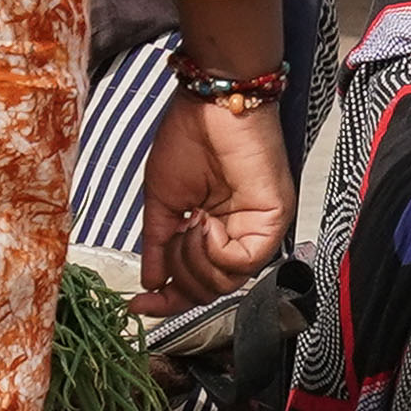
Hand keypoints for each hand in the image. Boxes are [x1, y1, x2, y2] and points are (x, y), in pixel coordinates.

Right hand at [139, 92, 293, 309]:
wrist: (209, 103)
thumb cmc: (187, 140)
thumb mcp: (162, 202)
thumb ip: (159, 246)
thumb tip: (150, 283)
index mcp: (212, 229)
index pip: (194, 280)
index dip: (167, 300)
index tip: (137, 307)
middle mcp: (237, 233)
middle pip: (210, 288)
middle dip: (180, 277)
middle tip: (171, 240)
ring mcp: (257, 228)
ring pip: (226, 281)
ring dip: (194, 261)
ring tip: (187, 225)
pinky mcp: (274, 219)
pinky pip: (244, 261)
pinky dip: (215, 252)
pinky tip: (203, 225)